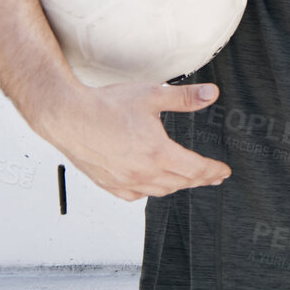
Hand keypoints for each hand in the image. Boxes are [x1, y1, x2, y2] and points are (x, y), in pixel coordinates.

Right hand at [32, 80, 230, 200]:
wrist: (66, 116)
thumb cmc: (104, 106)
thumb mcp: (152, 95)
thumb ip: (185, 97)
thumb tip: (211, 94)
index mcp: (157, 153)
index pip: (195, 169)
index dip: (213, 171)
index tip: (223, 172)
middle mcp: (141, 172)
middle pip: (180, 182)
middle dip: (201, 180)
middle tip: (213, 178)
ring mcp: (123, 181)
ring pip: (159, 191)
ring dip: (178, 186)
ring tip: (188, 181)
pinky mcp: (107, 183)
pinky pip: (134, 195)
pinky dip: (149, 191)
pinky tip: (152, 186)